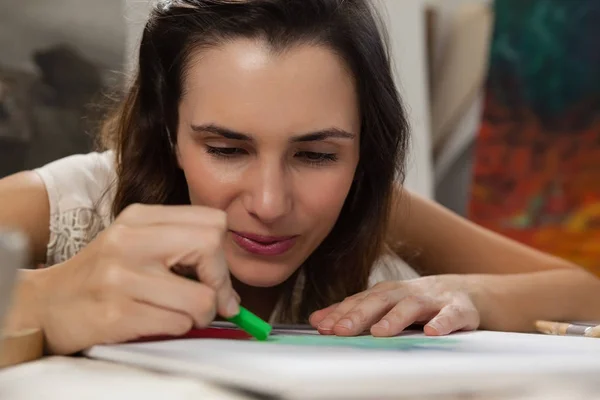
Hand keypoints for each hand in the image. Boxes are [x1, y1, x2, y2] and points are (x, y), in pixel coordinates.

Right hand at [32, 204, 238, 353]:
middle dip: (220, 282)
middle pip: (211, 245)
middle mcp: (129, 240)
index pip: (211, 222)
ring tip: (182, 314)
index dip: (221, 254)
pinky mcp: (118, 312)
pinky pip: (179, 323)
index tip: (213, 276)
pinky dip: (180, 328)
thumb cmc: (99, 277)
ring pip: (202, 297)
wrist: (46, 306)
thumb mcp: (136, 246)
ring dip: (201, 314)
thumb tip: (230, 292)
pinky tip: (159, 322)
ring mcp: (121, 276)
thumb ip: (183, 254)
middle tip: (210, 298)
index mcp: (138, 218)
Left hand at [309, 276, 479, 336]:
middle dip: (359, 314)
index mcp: (386, 292)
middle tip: (341, 330)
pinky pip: (450, 315)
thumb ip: (352, 312)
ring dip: (394, 318)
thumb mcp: (383, 303)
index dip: (340, 313)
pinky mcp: (458, 308)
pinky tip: (432, 332)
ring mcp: (431, 299)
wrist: (462, 291)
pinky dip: (442, 322)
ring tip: (379, 332)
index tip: (323, 326)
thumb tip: (316, 320)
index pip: (359, 301)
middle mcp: (405, 292)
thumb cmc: (415, 300)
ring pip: (411, 306)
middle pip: (380, 301)